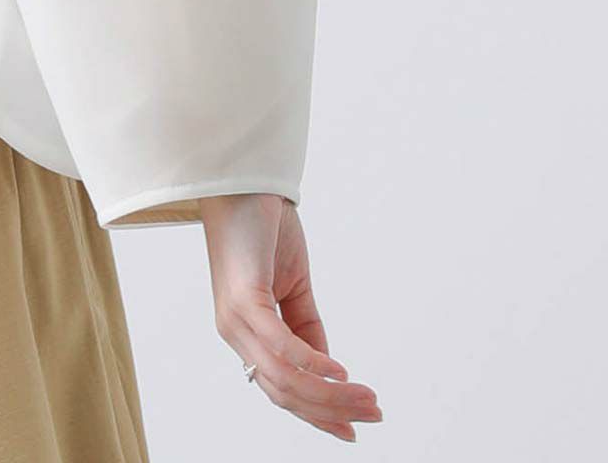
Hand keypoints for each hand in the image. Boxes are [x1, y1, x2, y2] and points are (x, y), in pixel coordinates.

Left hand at [199, 193, 382, 442]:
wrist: (239, 180)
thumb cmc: (260, 227)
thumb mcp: (292, 284)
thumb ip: (305, 327)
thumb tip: (328, 369)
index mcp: (245, 332)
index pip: (281, 388)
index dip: (318, 413)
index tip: (353, 427)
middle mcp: (235, 332)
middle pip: (285, 393)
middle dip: (332, 410)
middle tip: (372, 416)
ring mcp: (235, 319)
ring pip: (284, 379)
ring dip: (330, 394)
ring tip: (365, 398)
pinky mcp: (242, 299)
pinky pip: (279, 345)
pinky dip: (311, 363)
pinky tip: (338, 371)